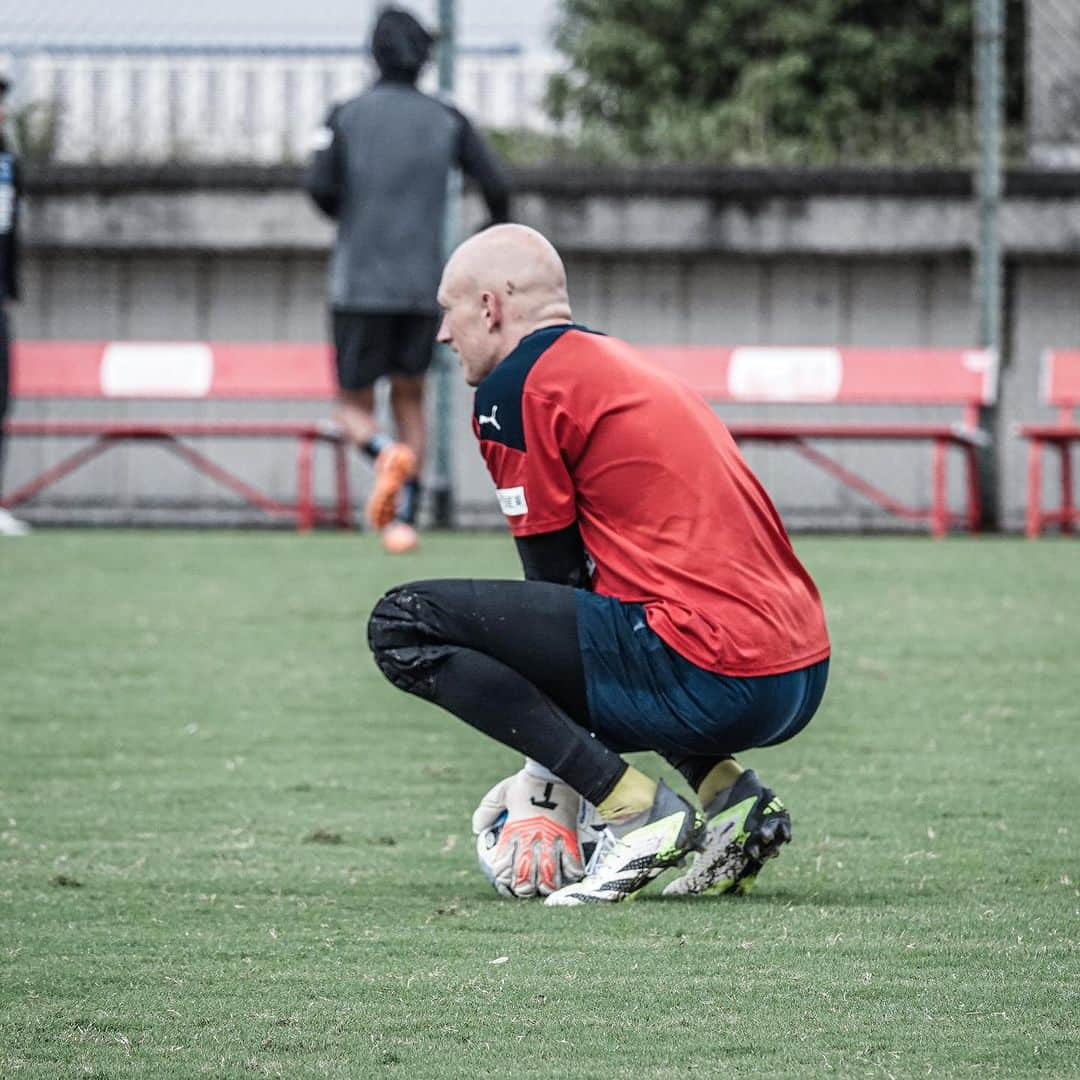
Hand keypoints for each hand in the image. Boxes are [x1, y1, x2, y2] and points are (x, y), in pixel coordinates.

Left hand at [472, 770, 584, 897]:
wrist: (554, 772)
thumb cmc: (526, 783)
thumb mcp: (501, 793)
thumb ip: (487, 811)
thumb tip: (478, 828)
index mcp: (514, 833)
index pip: (504, 867)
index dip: (502, 879)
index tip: (503, 879)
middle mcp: (532, 842)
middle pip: (525, 879)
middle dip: (523, 889)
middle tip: (523, 888)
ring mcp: (552, 842)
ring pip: (549, 879)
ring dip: (545, 887)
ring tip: (544, 887)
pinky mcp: (570, 839)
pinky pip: (572, 865)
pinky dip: (569, 875)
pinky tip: (566, 876)